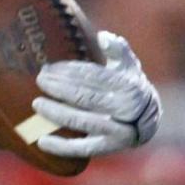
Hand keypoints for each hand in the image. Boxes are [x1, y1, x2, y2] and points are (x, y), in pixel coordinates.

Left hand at [32, 31, 160, 157]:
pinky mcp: (108, 148)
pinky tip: (41, 141)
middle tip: (40, 79)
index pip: (94, 76)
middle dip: (59, 88)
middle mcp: (126, 110)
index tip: (50, 67)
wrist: (148, 120)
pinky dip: (61, 147)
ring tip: (36, 104)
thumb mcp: (128, 65)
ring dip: (57, 113)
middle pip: (86, 97)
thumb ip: (117, 49)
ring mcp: (118, 131)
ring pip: (83, 121)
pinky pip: (83, 148)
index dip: (70, 71)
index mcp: (129, 86)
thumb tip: (103, 36)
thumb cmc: (128, 86)